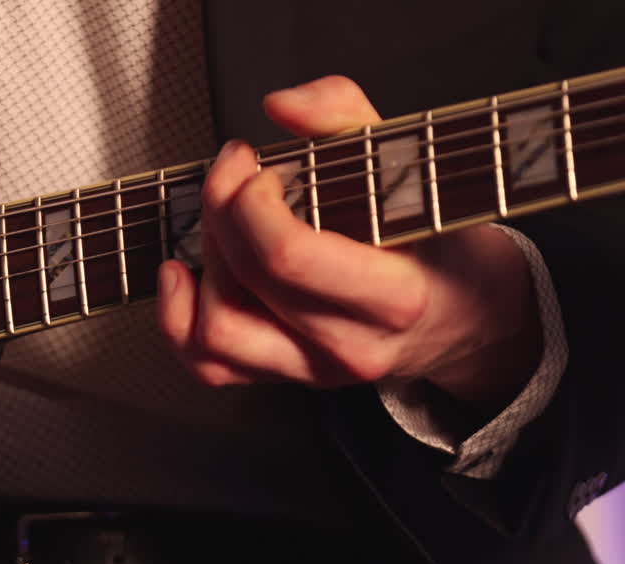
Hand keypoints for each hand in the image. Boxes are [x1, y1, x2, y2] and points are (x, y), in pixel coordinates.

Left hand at [157, 76, 541, 411]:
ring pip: (216, 333)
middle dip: (221, 211)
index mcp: (394, 296)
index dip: (249, 202)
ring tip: (218, 224)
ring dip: (203, 266)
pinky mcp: (284, 377)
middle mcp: (349, 345)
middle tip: (233, 171)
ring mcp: (313, 370)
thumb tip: (282, 105)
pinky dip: (178, 318)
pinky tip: (182, 273)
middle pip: (246, 282)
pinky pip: (208, 365)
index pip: (288, 256)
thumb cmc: (436, 237)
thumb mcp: (411, 164)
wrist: (467, 315)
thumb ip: (347, 116)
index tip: (255, 166)